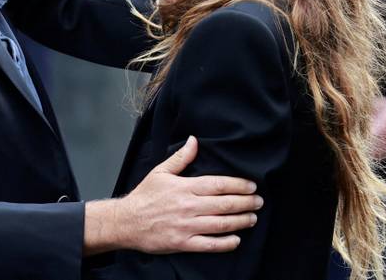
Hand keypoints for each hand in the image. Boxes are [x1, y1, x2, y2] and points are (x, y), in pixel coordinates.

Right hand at [85, 136, 262, 254]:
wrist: (126, 222)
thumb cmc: (144, 196)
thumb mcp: (160, 172)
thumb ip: (181, 158)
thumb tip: (194, 141)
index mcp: (185, 187)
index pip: (219, 184)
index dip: (239, 185)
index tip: (252, 186)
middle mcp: (189, 206)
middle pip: (225, 204)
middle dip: (246, 203)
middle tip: (259, 202)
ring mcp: (187, 226)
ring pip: (221, 224)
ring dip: (241, 221)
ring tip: (252, 219)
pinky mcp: (183, 243)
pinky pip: (210, 245)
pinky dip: (225, 243)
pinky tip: (236, 240)